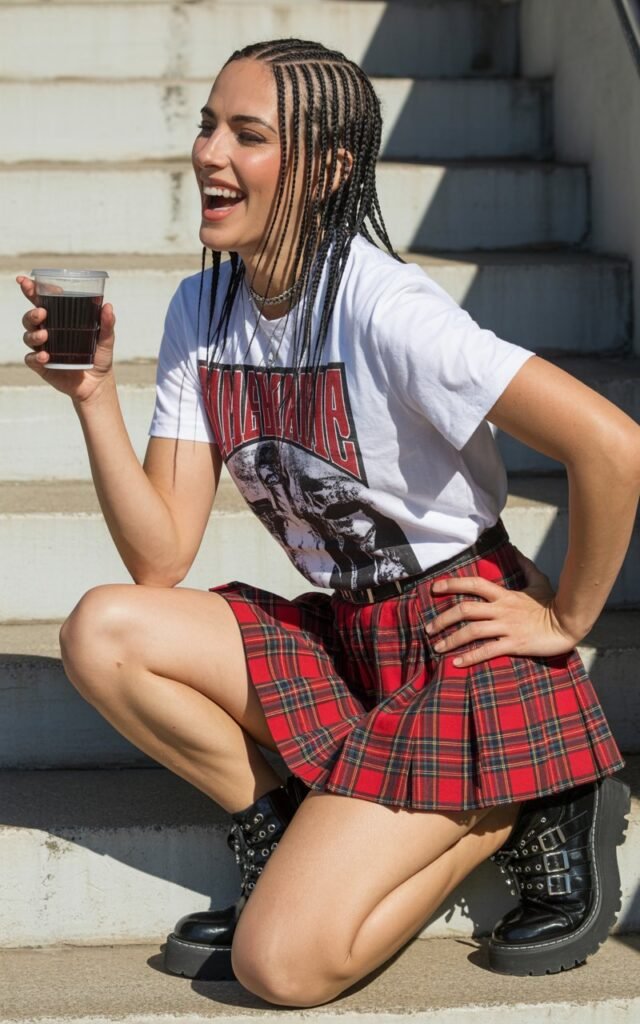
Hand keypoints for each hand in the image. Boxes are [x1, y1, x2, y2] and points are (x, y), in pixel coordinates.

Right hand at [18, 274, 115, 402]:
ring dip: (34, 334)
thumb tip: (108, 306)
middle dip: (32, 313)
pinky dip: (36, 356)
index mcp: (59, 320)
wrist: (97, 384)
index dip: (32, 290)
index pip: (42, 301)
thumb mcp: (106, 339)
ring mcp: (43, 348)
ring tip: (45, 336)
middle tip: (42, 313)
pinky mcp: (42, 365)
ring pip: (28, 336)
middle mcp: (48, 332)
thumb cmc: (99, 357)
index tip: (26, 281)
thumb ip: (107, 324)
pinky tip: (45, 356)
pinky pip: (31, 358)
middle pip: (30, 317)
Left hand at [426, 548, 578, 667]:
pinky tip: (456, 663)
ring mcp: (507, 627)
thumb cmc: (552, 604)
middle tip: (428, 627)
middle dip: (443, 618)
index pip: (474, 584)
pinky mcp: (514, 645)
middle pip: (466, 609)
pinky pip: (487, 651)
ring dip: (451, 639)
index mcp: (504, 595)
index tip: (434, 588)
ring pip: (472, 631)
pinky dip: (470, 657)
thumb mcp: (538, 581)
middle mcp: (502, 610)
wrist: (569, 624)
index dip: (453, 584)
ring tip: (436, 647)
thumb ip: (525, 567)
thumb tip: (515, 551)